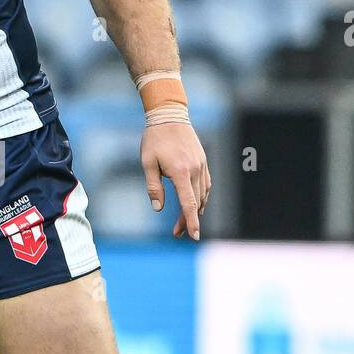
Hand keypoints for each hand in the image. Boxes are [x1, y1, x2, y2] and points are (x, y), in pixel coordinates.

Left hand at [140, 122, 210, 240]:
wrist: (169, 116)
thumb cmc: (154, 139)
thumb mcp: (147, 163)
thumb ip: (153, 187)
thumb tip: (158, 208)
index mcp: (181, 172)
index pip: (189, 203)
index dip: (191, 222)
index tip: (194, 236)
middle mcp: (195, 170)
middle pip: (196, 203)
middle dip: (188, 220)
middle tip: (178, 233)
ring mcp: (202, 165)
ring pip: (203, 195)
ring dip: (195, 210)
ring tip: (184, 221)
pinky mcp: (203, 161)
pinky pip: (206, 185)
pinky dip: (201, 197)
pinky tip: (195, 203)